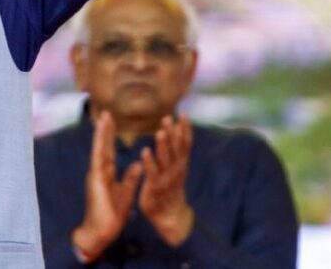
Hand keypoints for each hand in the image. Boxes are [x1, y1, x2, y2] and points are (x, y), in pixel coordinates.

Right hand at [71, 111, 142, 261]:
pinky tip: (103, 140)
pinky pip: (100, 162)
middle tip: (106, 112)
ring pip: (99, 151)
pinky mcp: (97, 182)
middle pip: (102, 146)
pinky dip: (101, 150)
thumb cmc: (110, 215)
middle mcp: (98, 171)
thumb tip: (137, 164)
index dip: (109, 136)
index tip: (110, 121)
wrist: (100, 231)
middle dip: (104, 129)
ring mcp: (96, 176)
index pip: (108, 150)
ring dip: (101, 135)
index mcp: (105, 173)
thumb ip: (130, 178)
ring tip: (103, 119)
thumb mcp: (124, 193)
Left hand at [137, 114, 194, 246]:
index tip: (184, 114)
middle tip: (168, 118)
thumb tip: (177, 129)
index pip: (185, 144)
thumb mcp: (177, 167)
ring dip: (163, 146)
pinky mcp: (155, 187)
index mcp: (181, 163)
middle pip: (175, 149)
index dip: (185, 130)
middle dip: (172, 133)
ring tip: (160, 132)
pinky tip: (145, 151)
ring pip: (165, 160)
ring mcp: (166, 178)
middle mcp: (176, 169)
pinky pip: (152, 173)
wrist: (171, 215)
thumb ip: (176, 149)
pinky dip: (150, 162)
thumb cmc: (171, 187)